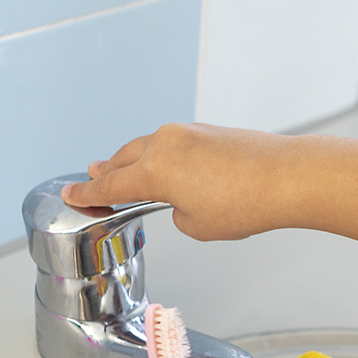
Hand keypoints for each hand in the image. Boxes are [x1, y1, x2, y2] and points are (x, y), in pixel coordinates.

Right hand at [61, 123, 301, 242]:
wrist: (286, 177)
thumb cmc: (246, 203)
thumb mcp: (198, 225)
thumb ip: (177, 212)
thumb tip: (180, 198)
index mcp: (154, 171)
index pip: (110, 187)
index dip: (87, 194)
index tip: (70, 194)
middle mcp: (164, 145)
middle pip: (123, 160)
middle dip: (106, 172)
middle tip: (91, 178)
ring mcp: (187, 133)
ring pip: (147, 148)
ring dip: (133, 161)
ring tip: (121, 167)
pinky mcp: (207, 131)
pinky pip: (173, 144)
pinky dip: (162, 156)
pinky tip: (167, 166)